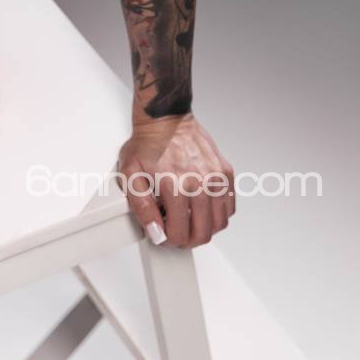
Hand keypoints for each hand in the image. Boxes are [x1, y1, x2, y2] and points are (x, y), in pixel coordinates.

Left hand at [116, 113, 234, 247]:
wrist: (165, 119)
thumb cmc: (147, 144)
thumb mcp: (130, 175)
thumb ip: (141, 208)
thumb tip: (155, 233)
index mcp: (176, 185)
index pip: (179, 234)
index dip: (168, 240)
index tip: (162, 234)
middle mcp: (201, 183)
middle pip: (202, 234)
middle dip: (187, 240)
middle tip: (175, 232)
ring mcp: (216, 178)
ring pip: (219, 224)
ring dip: (203, 228)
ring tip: (187, 219)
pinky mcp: (226, 173)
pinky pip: (229, 207)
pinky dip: (217, 214)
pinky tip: (201, 208)